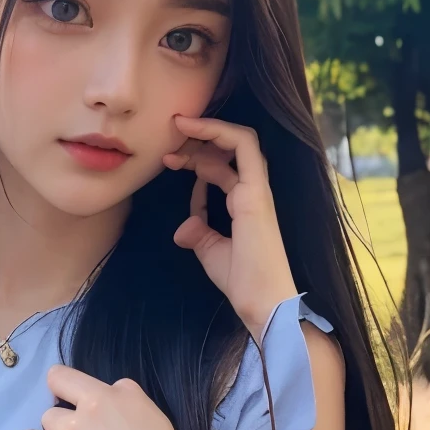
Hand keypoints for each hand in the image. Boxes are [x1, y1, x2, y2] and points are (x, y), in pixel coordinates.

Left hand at [15, 364, 206, 429]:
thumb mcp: (159, 423)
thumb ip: (133, 410)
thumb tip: (115, 417)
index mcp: (125, 393)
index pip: (93, 383)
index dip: (90, 399)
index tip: (96, 419)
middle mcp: (94, 404)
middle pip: (62, 394)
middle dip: (67, 410)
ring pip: (46, 418)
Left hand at [165, 116, 297, 339]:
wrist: (262, 301)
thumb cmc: (242, 282)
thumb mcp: (210, 253)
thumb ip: (199, 235)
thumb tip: (182, 228)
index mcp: (244, 203)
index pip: (220, 170)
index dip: (194, 162)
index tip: (168, 160)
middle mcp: (253, 191)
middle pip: (226, 152)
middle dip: (197, 143)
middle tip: (168, 145)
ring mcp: (256, 188)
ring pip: (237, 141)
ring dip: (206, 131)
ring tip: (178, 128)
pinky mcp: (255, 190)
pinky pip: (243, 145)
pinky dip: (218, 131)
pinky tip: (192, 129)